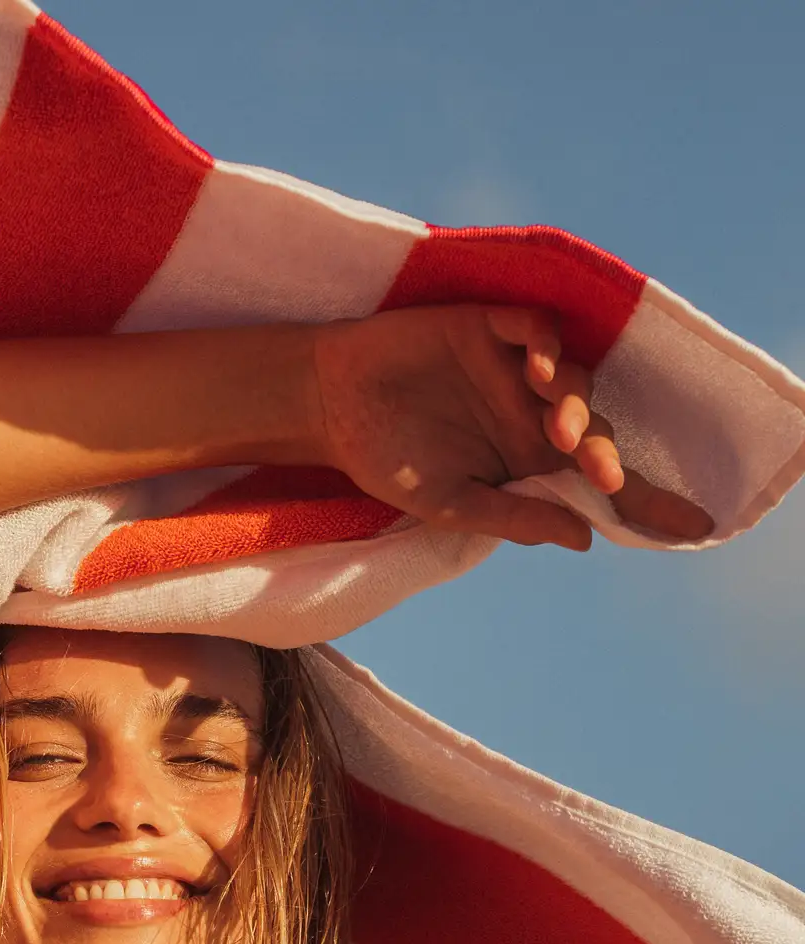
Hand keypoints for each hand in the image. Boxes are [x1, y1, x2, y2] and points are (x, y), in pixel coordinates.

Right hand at [310, 305, 714, 550]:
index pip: (594, 481)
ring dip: (576, 404)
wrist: (326, 404)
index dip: (645, 500)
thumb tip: (584, 539)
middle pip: (594, 431)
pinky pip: (537, 328)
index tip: (693, 525)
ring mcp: (510, 368)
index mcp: (524, 461)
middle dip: (607, 456)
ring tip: (557, 431)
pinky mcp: (487, 327)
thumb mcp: (448, 502)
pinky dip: (548, 347)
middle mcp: (528, 413)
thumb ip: (513, 516)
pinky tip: (536, 371)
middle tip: (605, 479)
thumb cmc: (383, 458)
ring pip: (575, 378)